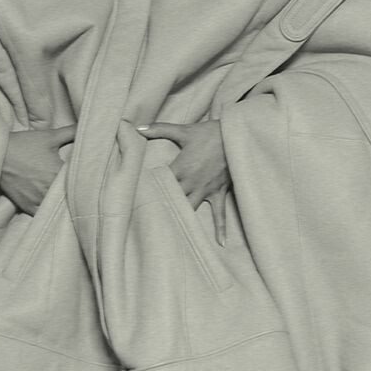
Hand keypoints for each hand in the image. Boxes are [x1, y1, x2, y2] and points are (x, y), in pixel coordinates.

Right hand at [0, 124, 76, 214]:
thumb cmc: (24, 145)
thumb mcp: (49, 136)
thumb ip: (70, 132)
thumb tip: (85, 126)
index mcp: (59, 173)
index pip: (81, 180)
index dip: (85, 179)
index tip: (87, 176)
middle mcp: (51, 189)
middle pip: (70, 196)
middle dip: (75, 192)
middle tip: (80, 189)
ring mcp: (39, 200)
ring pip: (57, 207)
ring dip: (62, 203)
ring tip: (66, 198)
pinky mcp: (28, 207)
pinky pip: (43, 215)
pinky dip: (48, 211)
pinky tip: (50, 205)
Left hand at [135, 119, 231, 243]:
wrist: (235, 135)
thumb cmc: (209, 133)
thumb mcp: (184, 130)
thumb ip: (160, 129)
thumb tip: (137, 126)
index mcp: (180, 168)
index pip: (160, 182)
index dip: (147, 191)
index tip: (135, 200)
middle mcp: (191, 182)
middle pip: (172, 200)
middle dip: (161, 209)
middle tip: (147, 225)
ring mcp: (206, 190)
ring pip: (190, 209)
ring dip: (181, 221)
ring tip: (171, 238)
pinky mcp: (219, 193)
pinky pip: (220, 213)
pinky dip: (221, 228)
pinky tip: (221, 244)